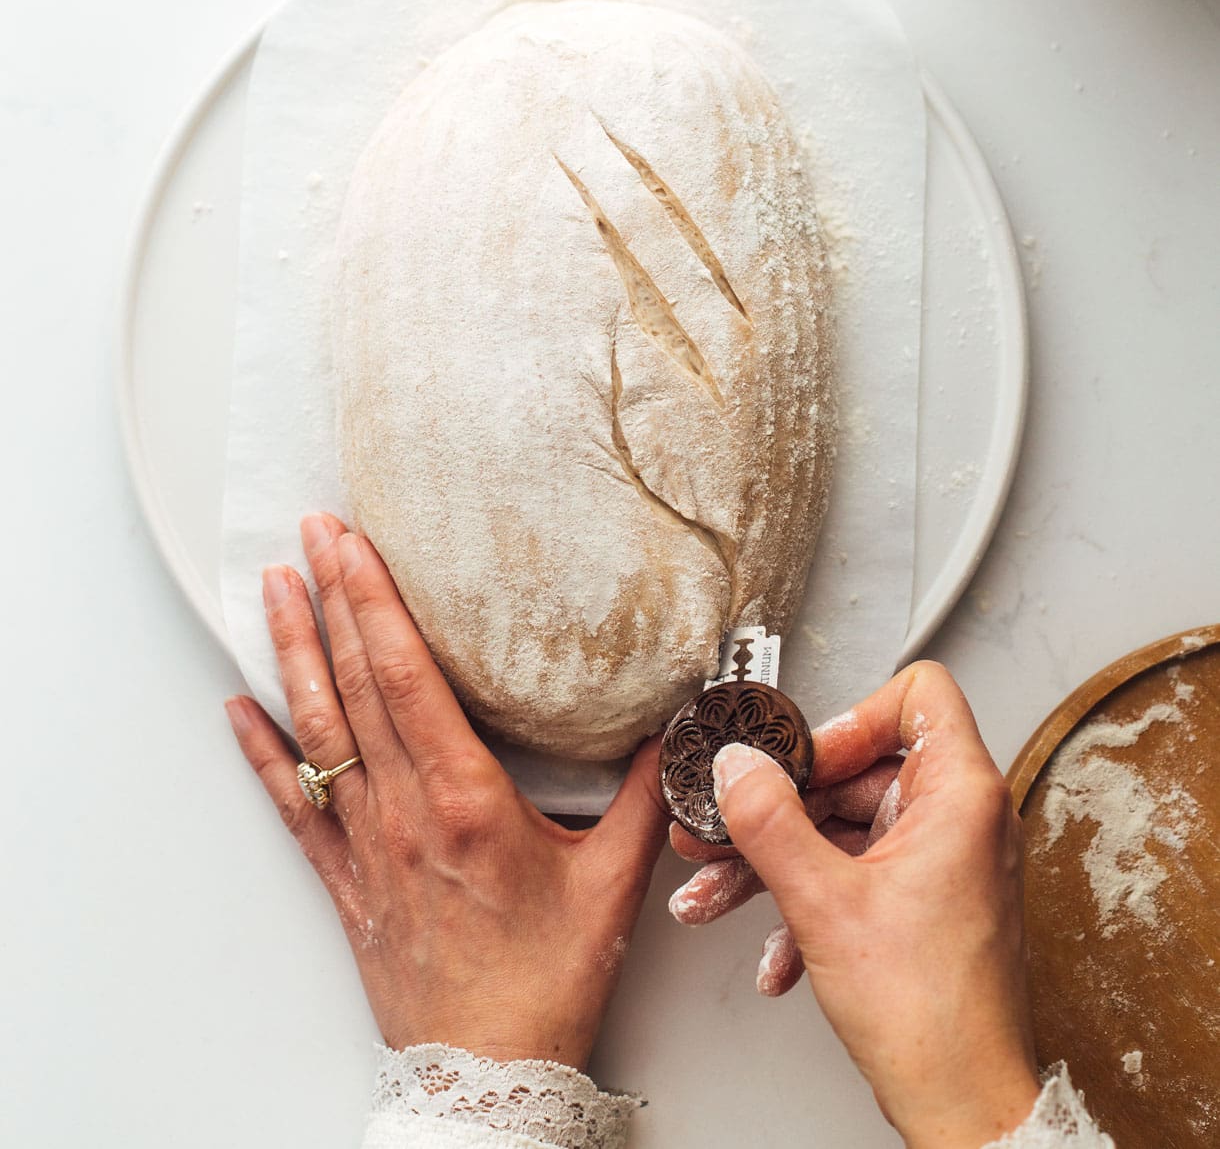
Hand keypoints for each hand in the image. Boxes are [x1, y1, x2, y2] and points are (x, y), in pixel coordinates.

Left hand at [225, 512, 667, 1069]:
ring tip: (277, 588)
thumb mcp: (613, 881)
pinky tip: (238, 707)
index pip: (405, 676)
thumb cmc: (547, 980)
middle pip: (353, 684)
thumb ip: (641, 794)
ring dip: (293, 652)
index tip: (355, 544)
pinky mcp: (344, 877)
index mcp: (464, 798)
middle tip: (313, 532)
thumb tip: (669, 724)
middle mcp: (403, 810)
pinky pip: (292, 803)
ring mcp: (364, 842)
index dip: (373, 602)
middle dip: (330, 598)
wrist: (488, 1070)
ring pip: (317, 730)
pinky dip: (261, 750)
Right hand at [686, 663, 1039, 1148]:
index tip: (801, 762)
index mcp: (960, 795)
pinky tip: (771, 950)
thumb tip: (737, 767)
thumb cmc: (931, 1016)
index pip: (917, 695)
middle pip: (859, 768)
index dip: (849, 718)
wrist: (961, 1106)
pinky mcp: (924, 901)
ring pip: (844, 827)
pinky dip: (808, 899)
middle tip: (726, 823)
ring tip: (716, 886)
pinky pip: (854, 871)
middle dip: (781, 804)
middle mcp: (960, 819)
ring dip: (777, 858)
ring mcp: (942, 861)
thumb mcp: (823, 902)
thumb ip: (770, 822)